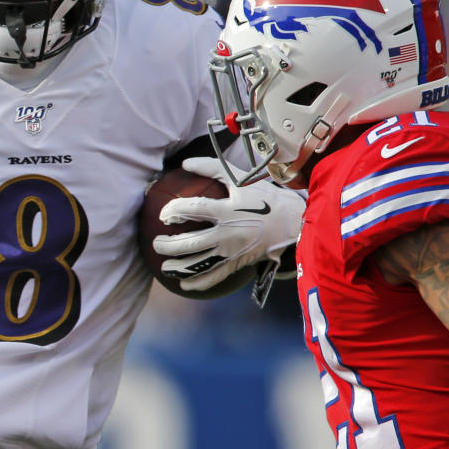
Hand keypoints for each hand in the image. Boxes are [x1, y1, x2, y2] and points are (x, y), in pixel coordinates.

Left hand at [152, 156, 304, 291]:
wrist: (291, 222)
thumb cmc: (263, 198)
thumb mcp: (241, 180)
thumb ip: (212, 169)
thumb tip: (185, 162)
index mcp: (228, 210)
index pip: (194, 210)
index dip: (175, 211)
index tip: (163, 215)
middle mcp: (228, 233)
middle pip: (191, 242)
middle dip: (169, 245)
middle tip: (157, 243)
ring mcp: (232, 251)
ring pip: (199, 264)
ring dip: (177, 267)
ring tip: (164, 266)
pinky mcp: (237, 264)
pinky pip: (215, 277)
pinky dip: (198, 283)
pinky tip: (184, 286)